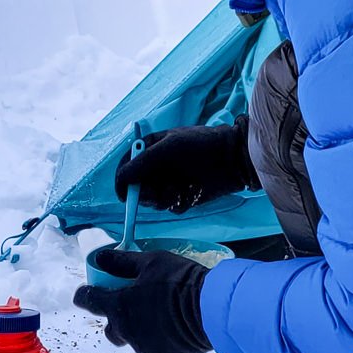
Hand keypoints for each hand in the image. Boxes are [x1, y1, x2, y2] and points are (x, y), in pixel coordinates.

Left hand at [73, 247, 212, 352]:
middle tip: (132, 306)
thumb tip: (100, 257)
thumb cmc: (179, 281)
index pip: (88, 301)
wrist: (211, 311)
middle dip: (116, 319)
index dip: (85, 295)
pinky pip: (155, 349)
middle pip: (110, 328)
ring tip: (161, 316)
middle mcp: (126, 331)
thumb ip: (122, 262)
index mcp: (119, 306)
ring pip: (134, 340)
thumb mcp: (151, 262)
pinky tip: (175, 328)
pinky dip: (159, 340)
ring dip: (140, 329)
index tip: (87, 293)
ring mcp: (144, 348)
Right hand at [114, 121, 257, 212]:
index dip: (123, 180)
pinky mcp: (182, 197)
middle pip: (137, 188)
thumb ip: (141, 163)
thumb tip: (121, 179)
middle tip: (156, 192)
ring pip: (153, 201)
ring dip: (163, 198)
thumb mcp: (167, 148)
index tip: (124, 193)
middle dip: (145, 193)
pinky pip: (170, 207)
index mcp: (150, 148)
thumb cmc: (200, 145)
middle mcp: (157, 167)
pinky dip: (178, 203)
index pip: (127, 165)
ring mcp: (169, 182)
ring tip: (179, 189)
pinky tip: (191, 192)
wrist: (232, 159)